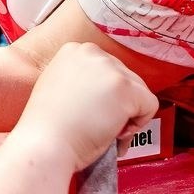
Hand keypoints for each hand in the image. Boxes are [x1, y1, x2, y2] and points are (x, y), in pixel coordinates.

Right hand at [17, 44, 157, 170]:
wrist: (44, 144)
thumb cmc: (47, 127)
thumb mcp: (57, 86)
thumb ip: (81, 79)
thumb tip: (106, 91)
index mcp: (74, 50)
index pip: (107, 69)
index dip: (105, 95)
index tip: (91, 112)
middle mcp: (92, 52)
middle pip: (125, 78)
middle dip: (118, 105)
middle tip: (100, 126)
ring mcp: (110, 68)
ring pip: (139, 91)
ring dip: (128, 115)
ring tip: (106, 132)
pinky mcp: (125, 88)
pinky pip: (150, 105)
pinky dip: (139, 123)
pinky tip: (115, 133)